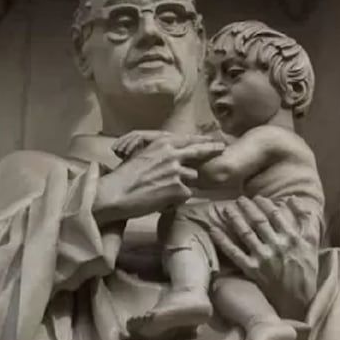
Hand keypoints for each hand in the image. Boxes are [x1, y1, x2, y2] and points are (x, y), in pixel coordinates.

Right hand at [95, 134, 225, 223]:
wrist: (116, 194)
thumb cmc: (123, 177)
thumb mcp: (141, 156)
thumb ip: (159, 154)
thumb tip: (170, 157)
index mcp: (162, 144)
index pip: (188, 140)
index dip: (202, 140)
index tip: (214, 139)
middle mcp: (173, 155)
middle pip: (199, 153)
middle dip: (212, 150)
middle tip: (222, 148)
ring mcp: (177, 172)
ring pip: (191, 179)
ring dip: (182, 186)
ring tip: (161, 191)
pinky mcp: (178, 189)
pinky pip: (185, 195)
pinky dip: (176, 200)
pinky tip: (160, 200)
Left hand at [208, 196, 317, 318]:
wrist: (299, 299)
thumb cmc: (306, 270)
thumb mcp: (311, 242)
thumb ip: (305, 218)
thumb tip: (294, 198)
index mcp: (292, 237)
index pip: (275, 215)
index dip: (264, 204)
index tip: (257, 198)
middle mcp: (277, 246)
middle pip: (258, 221)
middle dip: (247, 207)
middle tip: (239, 199)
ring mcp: (263, 258)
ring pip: (246, 233)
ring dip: (235, 219)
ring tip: (226, 209)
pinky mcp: (252, 270)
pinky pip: (234, 253)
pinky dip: (223, 241)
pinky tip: (214, 230)